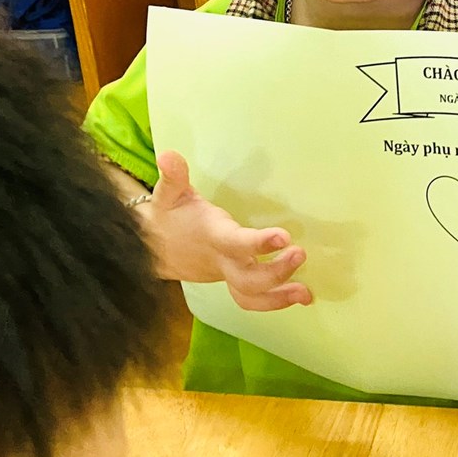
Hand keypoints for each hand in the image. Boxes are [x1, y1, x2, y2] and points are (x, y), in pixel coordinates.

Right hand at [146, 151, 311, 311]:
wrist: (151, 251)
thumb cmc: (168, 217)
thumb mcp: (168, 193)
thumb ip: (173, 176)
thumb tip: (168, 155)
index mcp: (212, 236)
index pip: (236, 242)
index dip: (259, 243)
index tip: (284, 237)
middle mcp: (221, 260)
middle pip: (247, 279)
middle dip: (276, 272)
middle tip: (301, 254)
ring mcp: (226, 275)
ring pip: (250, 296)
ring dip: (279, 297)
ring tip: (306, 293)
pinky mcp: (231, 281)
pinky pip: (252, 299)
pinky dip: (275, 301)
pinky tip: (301, 296)